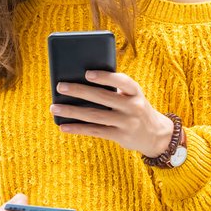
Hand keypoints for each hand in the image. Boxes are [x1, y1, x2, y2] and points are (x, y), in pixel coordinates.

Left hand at [50, 70, 174, 157]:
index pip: (122, 81)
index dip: (105, 77)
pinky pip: (95, 131)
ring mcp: (126, 123)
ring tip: (55, 107)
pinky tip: (64, 126)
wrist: (155, 134)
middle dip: (80, 91)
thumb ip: (114, 89)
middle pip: (102, 97)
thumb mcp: (132, 96)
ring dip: (73, 111)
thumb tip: (81, 83)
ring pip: (95, 115)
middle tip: (60, 86)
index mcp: (135, 92)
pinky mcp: (120, 136)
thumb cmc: (135, 109)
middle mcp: (133, 106)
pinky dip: (78, 128)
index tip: (87, 73)